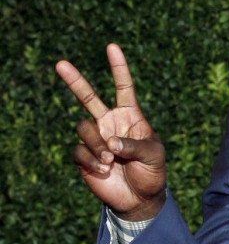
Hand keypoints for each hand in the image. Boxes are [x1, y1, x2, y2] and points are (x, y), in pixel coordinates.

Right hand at [57, 43, 165, 220]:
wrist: (140, 197)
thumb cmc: (152, 170)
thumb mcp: (153, 154)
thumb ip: (134, 145)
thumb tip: (110, 142)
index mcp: (131, 115)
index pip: (123, 86)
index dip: (118, 67)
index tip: (112, 47)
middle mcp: (110, 122)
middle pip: (89, 97)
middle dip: (75, 81)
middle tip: (60, 63)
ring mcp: (96, 138)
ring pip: (84, 128)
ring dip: (96, 144)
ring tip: (110, 160)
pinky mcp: (84, 156)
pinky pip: (78, 151)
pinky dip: (90, 160)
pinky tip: (103, 170)